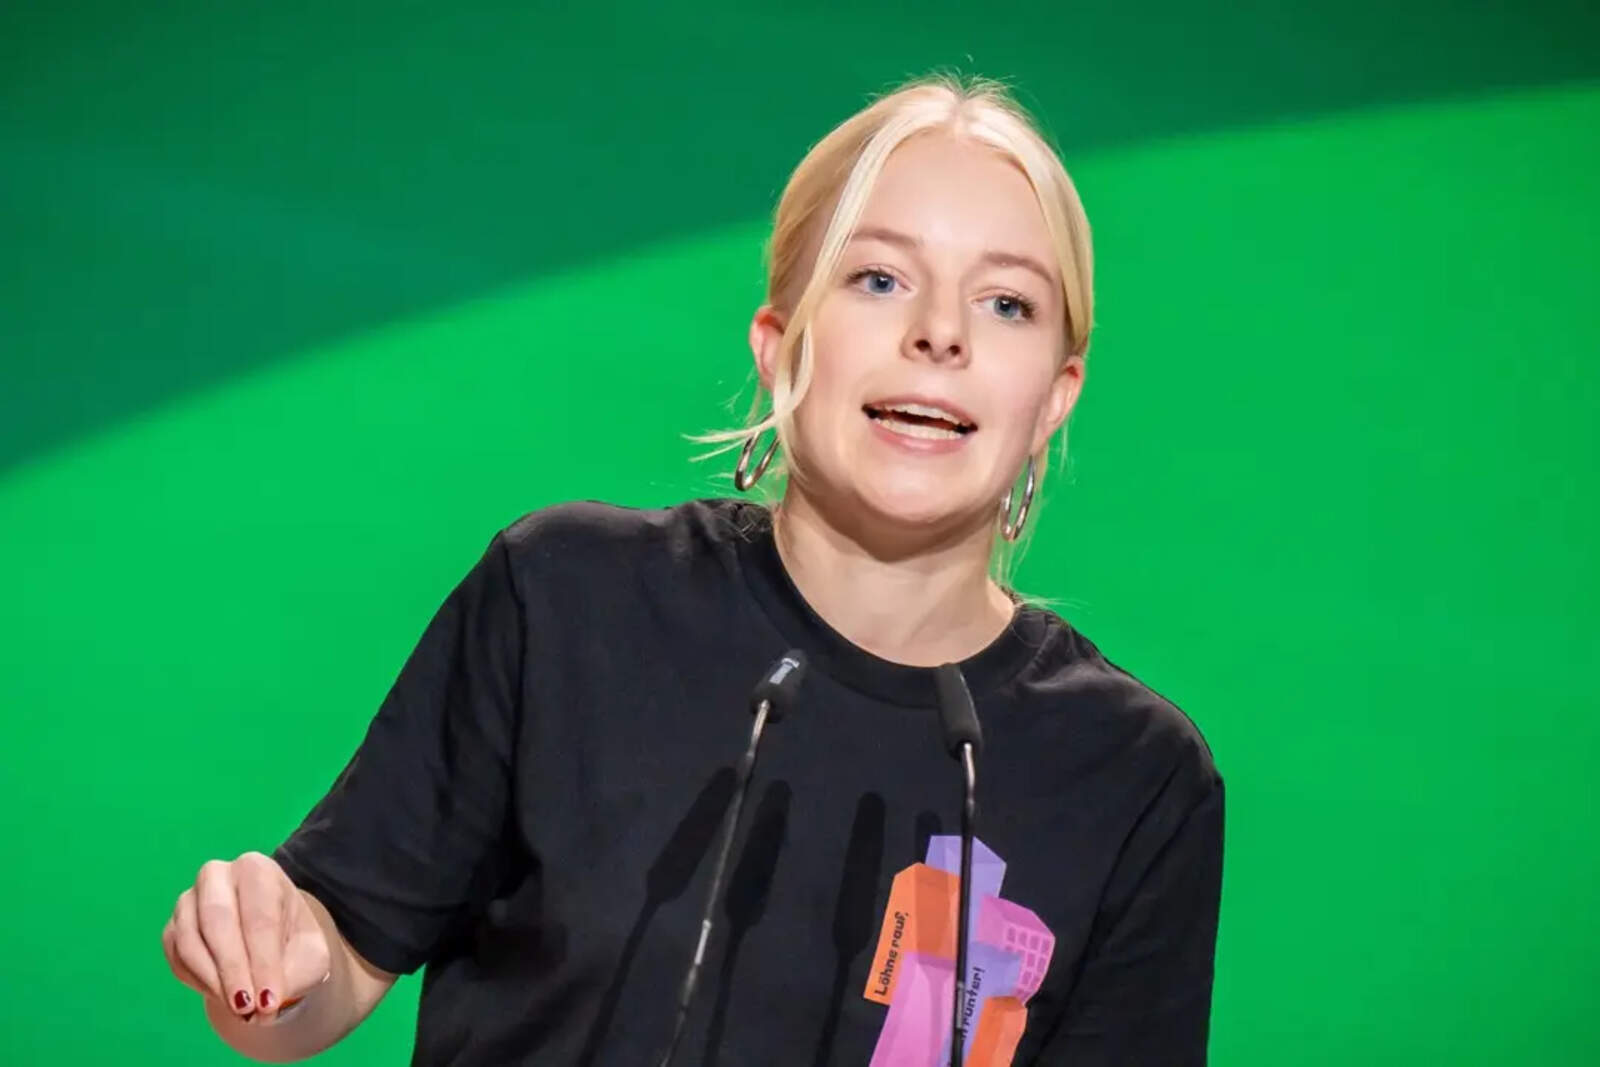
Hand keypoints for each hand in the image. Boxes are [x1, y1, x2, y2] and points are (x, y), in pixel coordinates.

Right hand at [162, 851, 331, 1022]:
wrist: (268, 946)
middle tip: (247, 1008)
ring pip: (190, 940)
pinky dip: (198, 981)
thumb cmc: (293, 944)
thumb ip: (294, 976)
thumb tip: (261, 1005)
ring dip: (213, 980)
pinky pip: (176, 957)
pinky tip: (222, 995)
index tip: (268, 1000)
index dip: (263, 962)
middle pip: (218, 920)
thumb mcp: (310, 956)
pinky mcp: (172, 927)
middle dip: (232, 969)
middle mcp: (218, 876)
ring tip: (238, 1009)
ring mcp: (189, 900)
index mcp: (258, 871)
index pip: (259, 916)